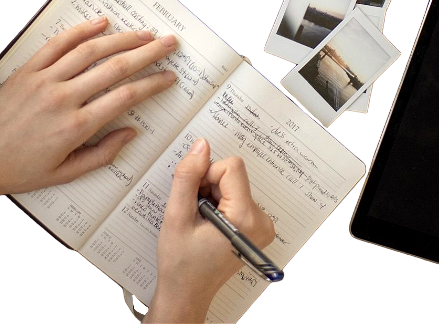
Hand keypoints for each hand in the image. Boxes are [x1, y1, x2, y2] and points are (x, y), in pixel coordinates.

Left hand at [0, 15, 177, 202]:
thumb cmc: (17, 171)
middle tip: (168, 44)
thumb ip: (102, 154)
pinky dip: (80, 31)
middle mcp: (62, 99)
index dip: (153, 84)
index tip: (169, 77)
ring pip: (90, 51)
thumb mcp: (65, 174)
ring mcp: (43, 81)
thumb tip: (131, 133)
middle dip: (147, 53)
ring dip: (121, 39)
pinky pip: (57, 44)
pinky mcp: (26, 71)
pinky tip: (100, 23)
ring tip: (143, 33)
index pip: (125, 97)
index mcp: (75, 127)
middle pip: (115, 67)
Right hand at [146, 138, 275, 322]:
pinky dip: (220, 204)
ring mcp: (262, 225)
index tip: (194, 198)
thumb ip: (187, 177)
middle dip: (208, 187)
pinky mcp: (257, 227)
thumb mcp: (176, 216)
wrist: (187, 293)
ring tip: (200, 223)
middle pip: (233, 175)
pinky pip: (237, 197)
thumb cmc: (181, 262)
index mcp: (245, 218)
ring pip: (233, 184)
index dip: (206, 176)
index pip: (231, 167)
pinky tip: (209, 225)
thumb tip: (201, 145)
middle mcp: (261, 221)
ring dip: (212, 196)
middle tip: (195, 214)